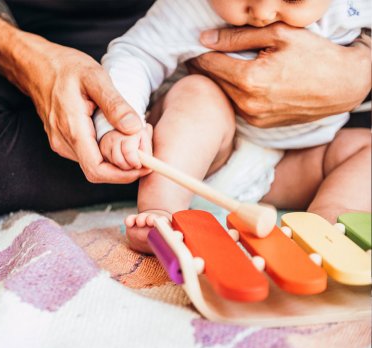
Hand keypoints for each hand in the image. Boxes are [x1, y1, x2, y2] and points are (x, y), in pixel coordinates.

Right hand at [20, 38, 150, 182]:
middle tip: (144, 145)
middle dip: (124, 165)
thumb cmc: (64, 67)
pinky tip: (115, 132)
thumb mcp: (95, 77)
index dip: (122, 175)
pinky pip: (87, 154)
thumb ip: (115, 104)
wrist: (36, 66)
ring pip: (94, 163)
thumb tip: (134, 128)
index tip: (144, 165)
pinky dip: (105, 149)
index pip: (97, 170)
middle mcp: (63, 142)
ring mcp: (61, 143)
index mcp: (72, 129)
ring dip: (116, 157)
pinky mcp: (62, 140)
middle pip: (98, 170)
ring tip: (133, 134)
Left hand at [188, 23, 370, 127]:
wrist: (343, 86)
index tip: (194, 48)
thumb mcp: (278, 35)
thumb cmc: (315, 55)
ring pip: (223, 95)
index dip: (198, 54)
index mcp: (250, 80)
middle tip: (201, 56)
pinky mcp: (260, 124)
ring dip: (219, 82)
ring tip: (219, 67)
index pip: (210, 65)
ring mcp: (254, 117)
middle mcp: (249, 103)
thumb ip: (237, 37)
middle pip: (213, 82)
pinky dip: (233, 93)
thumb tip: (205, 39)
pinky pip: (236, 106)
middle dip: (205, 68)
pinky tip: (238, 81)